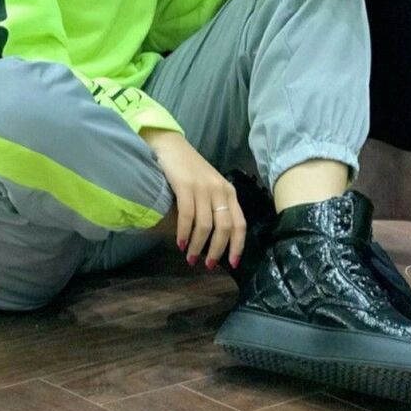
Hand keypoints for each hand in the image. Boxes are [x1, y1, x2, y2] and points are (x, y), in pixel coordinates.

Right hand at [142, 130, 245, 265]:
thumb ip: (215, 206)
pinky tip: (180, 243)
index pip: (240, 223)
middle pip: (224, 228)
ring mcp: (203, 187)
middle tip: (207, 265)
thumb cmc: (189, 169)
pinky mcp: (186, 185)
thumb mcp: (209, 186)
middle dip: (217, 250)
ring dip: (198, 245)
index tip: (232, 264)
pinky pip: (188, 216)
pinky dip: (184, 232)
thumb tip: (214, 238)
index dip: (237, 246)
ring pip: (205, 225)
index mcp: (229, 192)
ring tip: (190, 257)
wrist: (170, 145)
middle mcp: (220, 190)